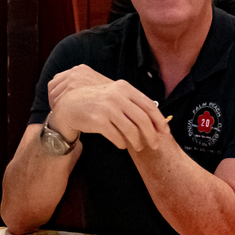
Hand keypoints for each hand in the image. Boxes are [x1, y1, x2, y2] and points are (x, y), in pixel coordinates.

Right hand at [48, 65, 167, 150]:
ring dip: (138, 142)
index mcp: (124, 88)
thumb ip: (131, 103)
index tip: (165, 131)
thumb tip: (154, 118)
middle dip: (152, 134)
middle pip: (143, 119)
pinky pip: (117, 137)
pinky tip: (122, 145)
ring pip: (131, 130)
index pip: (148, 105)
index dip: (159, 120)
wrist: (69, 107)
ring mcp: (107, 108)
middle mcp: (117, 96)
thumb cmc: (95, 103)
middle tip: (156, 145)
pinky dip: (122, 143)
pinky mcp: (99, 121)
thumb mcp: (114, 96)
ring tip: (138, 147)